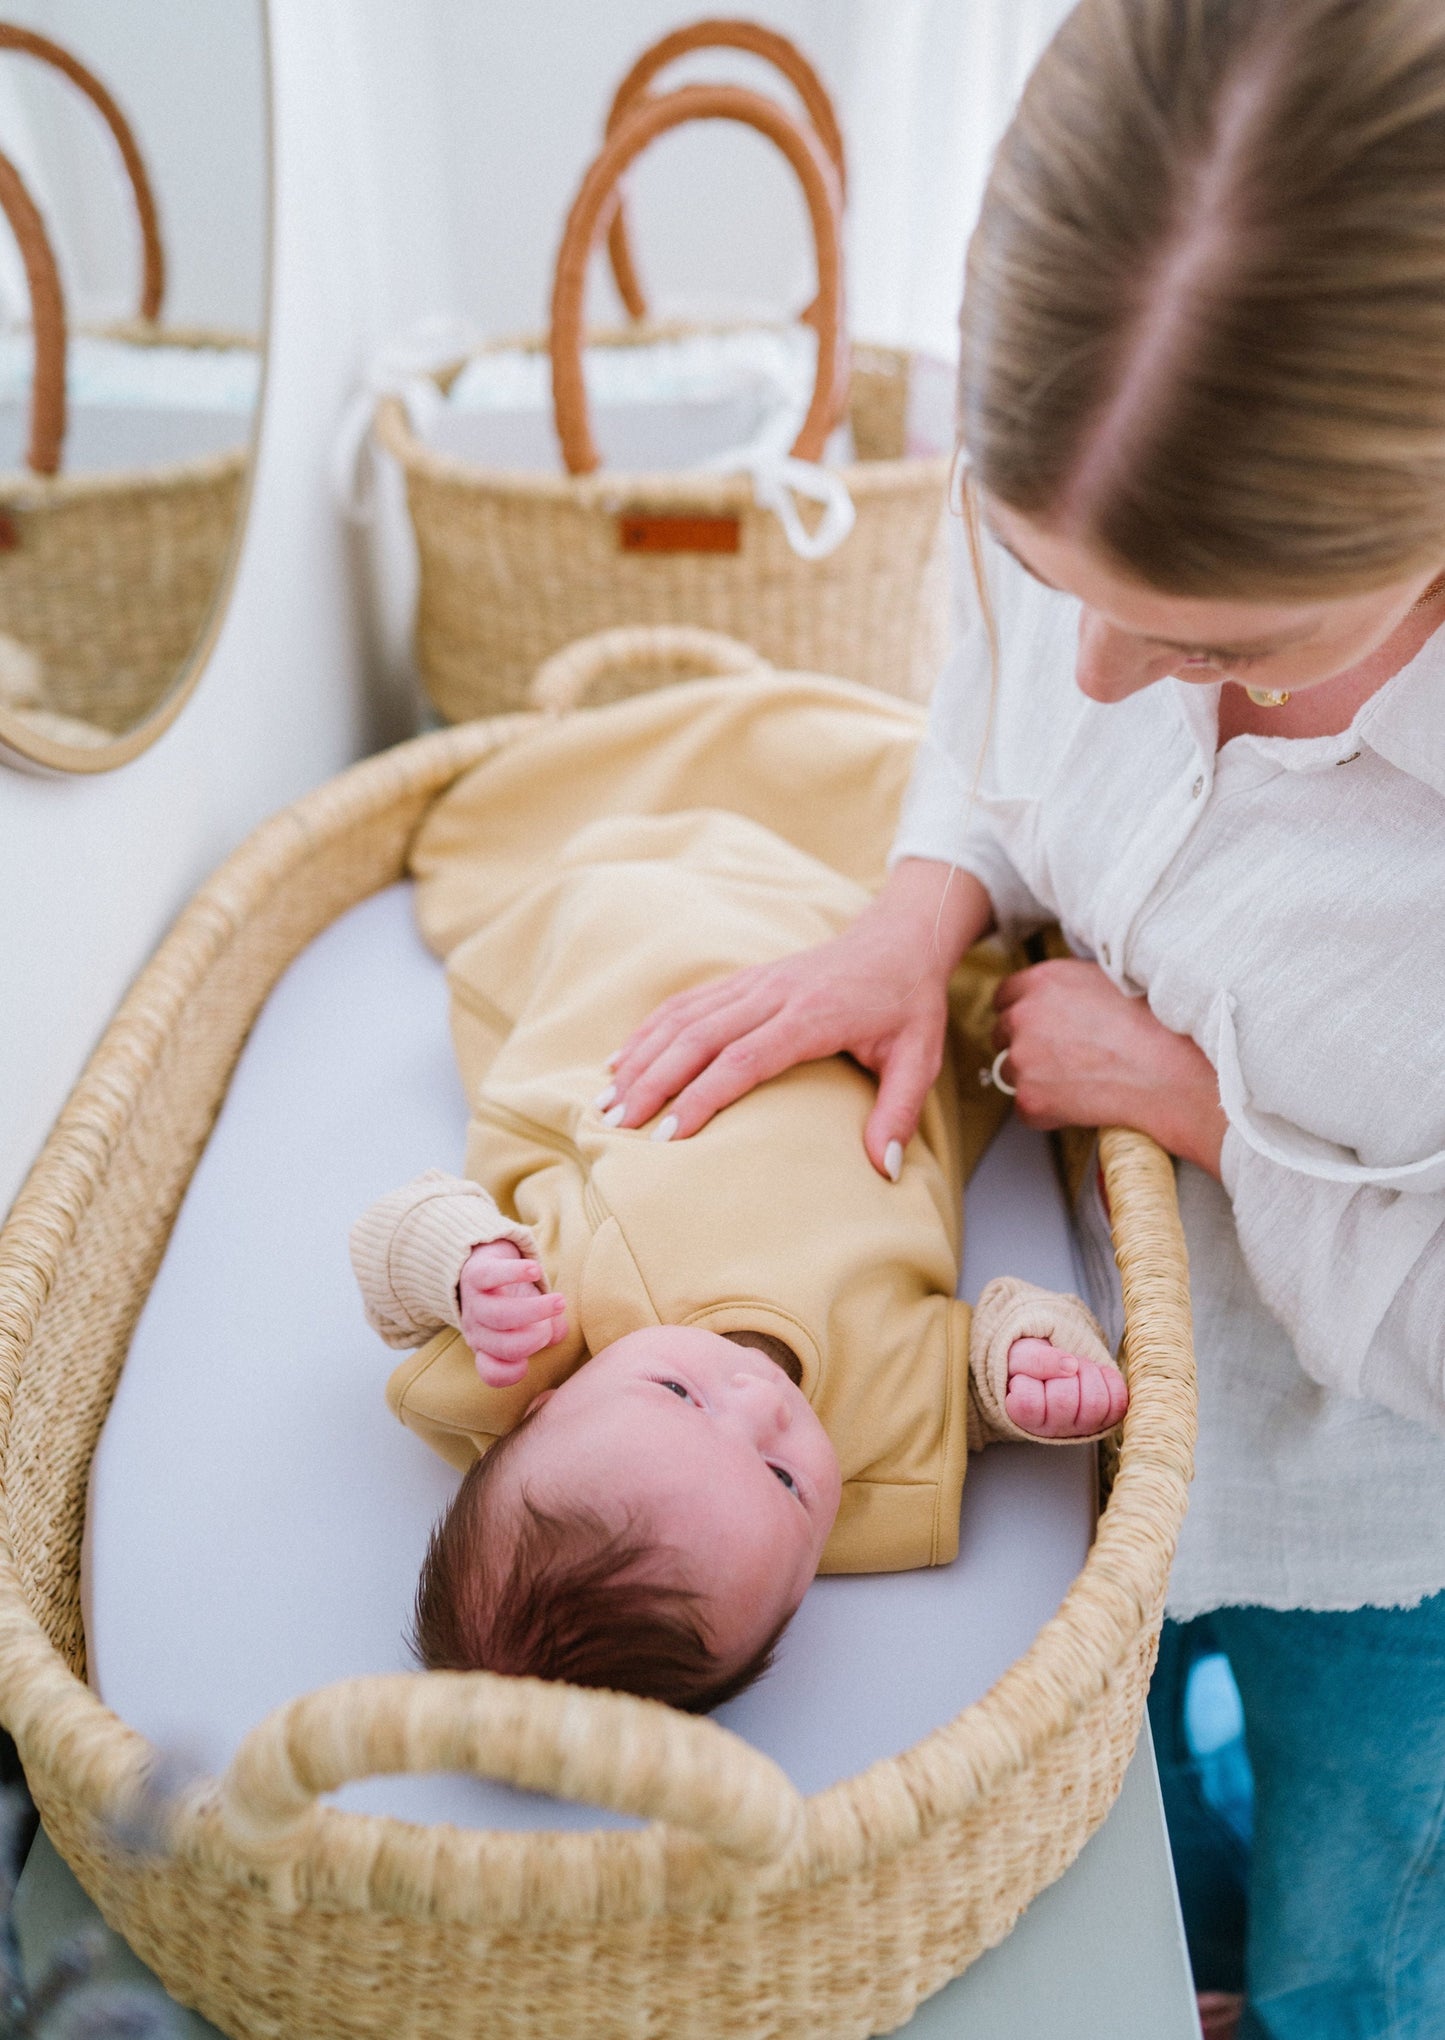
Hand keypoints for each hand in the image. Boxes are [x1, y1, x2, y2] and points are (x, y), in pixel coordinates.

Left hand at [457, 1240, 566, 1387]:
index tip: (528, 1363)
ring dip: (535, 1310)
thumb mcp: (531, 1322)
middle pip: (504, 1346)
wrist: (485, 1266)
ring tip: (560, 1302)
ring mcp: (474, 1303)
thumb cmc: (513, 1300)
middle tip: (551, 1326)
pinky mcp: (474, 1274)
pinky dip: (515, 1273)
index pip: (492, 1373)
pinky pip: (491, 1276)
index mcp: (489, 1349)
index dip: (511, 1373)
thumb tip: (558, 1333)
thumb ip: (548, 1331)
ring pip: (500, 1315)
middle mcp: (477, 1331)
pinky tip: (535, 1271)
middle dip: (535, 1339)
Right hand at [603, 859, 993, 1177]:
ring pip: (682, 1019)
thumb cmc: (909, 1005)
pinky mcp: (744, 979)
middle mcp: (773, 995)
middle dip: (652, 1082)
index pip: (742, 1061)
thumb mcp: (920, 1059)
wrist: (900, 939)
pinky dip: (649, 1031)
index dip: (700, 1098)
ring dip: (640, 1058)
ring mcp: (754, 983)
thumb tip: (883, 1170)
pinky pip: (686, 1004)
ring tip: (606, 1100)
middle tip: (617, 1124)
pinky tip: (621, 1058)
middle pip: (697, 1039)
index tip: (668, 1137)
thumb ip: (899, 1113)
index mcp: (811, 1016)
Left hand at [992, 959, 1225, 1175]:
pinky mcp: (1029, 1098)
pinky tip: (1081, 1103)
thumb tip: (1056, 998)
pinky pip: (1026, 1108)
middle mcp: (1023, 1016)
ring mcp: (1022, 1059)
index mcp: (1042, 981)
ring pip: (1011, 1073)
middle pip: (1001, 1033)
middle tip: (1061, 1058)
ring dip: (1035, 1079)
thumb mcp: (1106, 981)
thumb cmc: (1152, 1025)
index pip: (1004, 996)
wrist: (1169, 1073)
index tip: (1033, 1025)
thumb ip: (1067, 987)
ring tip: (1080, 1081)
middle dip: (1024, 1045)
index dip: (1020, 1011)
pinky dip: (1047, 1111)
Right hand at [1005, 1336, 1128, 1437]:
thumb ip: (1034, 1359)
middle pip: (1065, 1400)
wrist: (1050, 1367)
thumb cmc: (1028, 1365)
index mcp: (1024, 1417)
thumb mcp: (1019, 1355)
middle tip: (1058, 1364)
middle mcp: (1052, 1429)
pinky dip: (1110, 1379)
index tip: (1028, 1373)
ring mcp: (1080, 1427)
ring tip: (1076, 1367)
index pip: (1029, 1402)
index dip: (1031, 1378)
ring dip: (1089, 1372)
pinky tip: (1094, 1373)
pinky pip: (1117, 1402)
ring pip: (1095, 1403)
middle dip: (1065, 1370)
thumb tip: (1070, 1365)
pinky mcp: (1105, 1420)